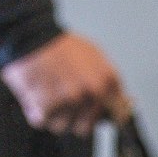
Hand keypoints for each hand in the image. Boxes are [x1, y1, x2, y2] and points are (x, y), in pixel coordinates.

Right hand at [1, 32, 130, 136]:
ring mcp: (69, 99)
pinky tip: (34, 92)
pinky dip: (34, 109)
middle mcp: (92, 92)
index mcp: (107, 80)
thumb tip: (128, 104)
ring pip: (61, 126)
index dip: (101, 115)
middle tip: (61, 94)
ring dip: (51, 113)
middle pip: (85, 126)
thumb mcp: (94, 55)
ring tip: (45, 90)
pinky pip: (40, 120)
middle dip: (71, 115)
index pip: (116, 116)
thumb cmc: (60, 44)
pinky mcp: (45, 104)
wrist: (30, 30)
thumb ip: (110, 82)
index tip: (93, 111)